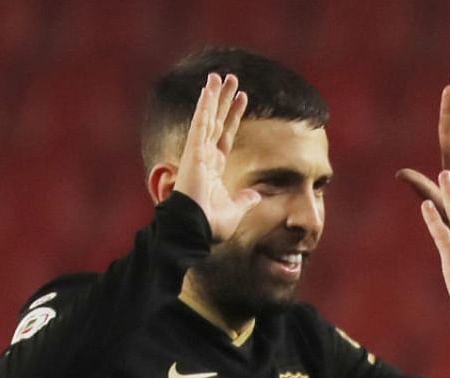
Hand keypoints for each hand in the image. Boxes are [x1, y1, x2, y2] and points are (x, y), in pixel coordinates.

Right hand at [173, 73, 260, 240]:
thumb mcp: (235, 210)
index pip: (226, 135)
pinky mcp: (193, 151)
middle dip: (225, 100)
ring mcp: (198, 153)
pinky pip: (200, 124)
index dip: (234, 116)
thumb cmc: (210, 224)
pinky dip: (204, 106)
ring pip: (208, 117)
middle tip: (232, 79)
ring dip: (215, 96)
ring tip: (222, 76)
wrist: (196, 229)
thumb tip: (256, 195)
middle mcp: (205, 156)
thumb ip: (244, 199)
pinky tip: (209, 89)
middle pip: (217, 121)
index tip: (244, 99)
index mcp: (214, 168)